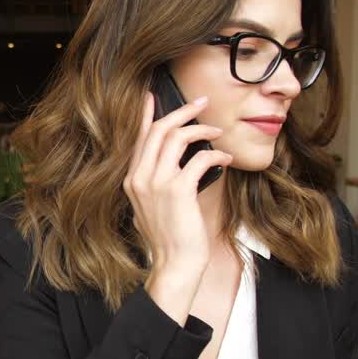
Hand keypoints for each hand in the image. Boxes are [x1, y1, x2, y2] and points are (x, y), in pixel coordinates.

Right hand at [125, 91, 231, 322]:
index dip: (147, 114)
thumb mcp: (152, 207)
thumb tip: (177, 162)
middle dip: (181, 111)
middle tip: (201, 103)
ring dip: (200, 130)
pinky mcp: (178, 190)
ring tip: (217, 131)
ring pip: (176, 138)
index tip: (153, 96)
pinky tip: (225, 158)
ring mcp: (156, 183)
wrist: (174, 263)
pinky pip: (199, 159)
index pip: (139, 138)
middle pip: (158, 130)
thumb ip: (156, 183)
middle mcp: (139, 177)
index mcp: (132, 179)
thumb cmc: (170, 238)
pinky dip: (215, 155)